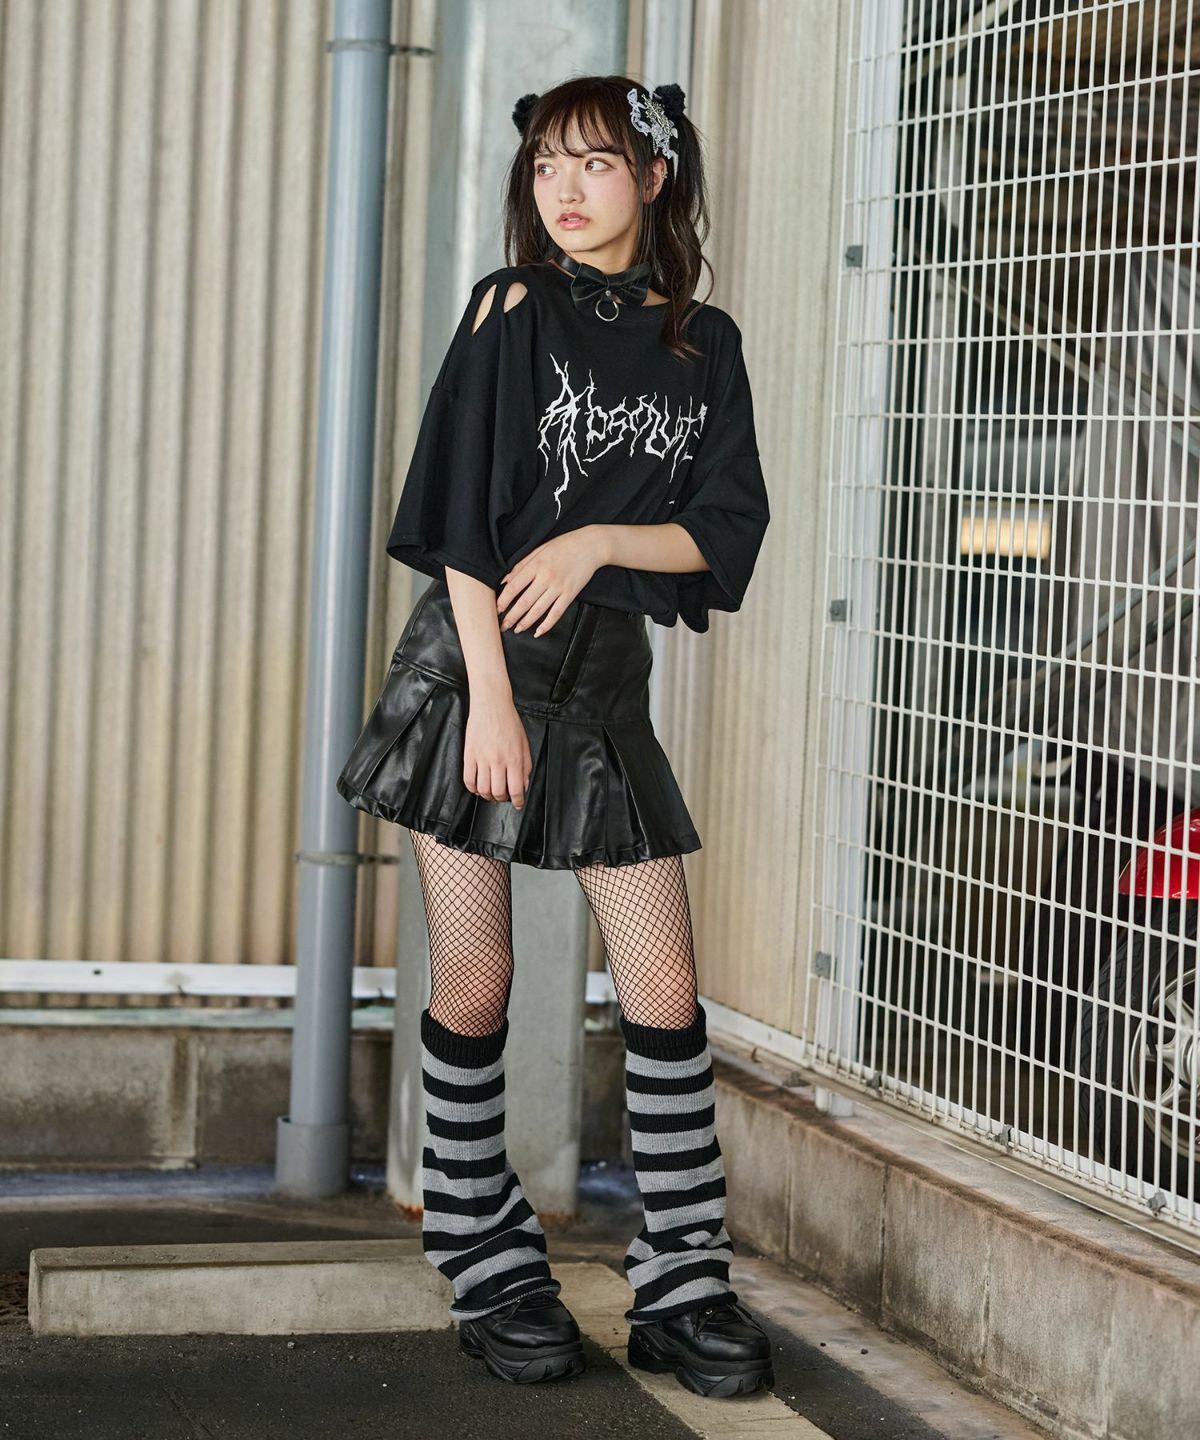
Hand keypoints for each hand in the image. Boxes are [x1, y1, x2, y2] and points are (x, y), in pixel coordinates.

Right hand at [463, 690, 531, 807]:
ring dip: (487, 796)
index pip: (516, 789)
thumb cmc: (509, 722)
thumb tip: (523, 785)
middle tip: (503, 796)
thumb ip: (526, 766)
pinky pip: (468, 780)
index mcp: (514, 758)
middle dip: (502, 799)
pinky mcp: (469, 755)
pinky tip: (478, 786)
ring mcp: (482, 758)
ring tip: (490, 792)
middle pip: (498, 793)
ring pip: (482, 789)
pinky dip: (473, 788)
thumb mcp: (524, 744)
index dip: (518, 801)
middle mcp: (498, 760)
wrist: (492, 705)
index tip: (517, 804)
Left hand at [497, 527, 606, 634]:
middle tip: (503, 626)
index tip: (497, 609)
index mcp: (536, 565)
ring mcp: (559, 587)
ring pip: (538, 610)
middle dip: (511, 616)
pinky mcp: (570, 594)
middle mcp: (546, 577)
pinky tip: (538, 632)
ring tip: (517, 629)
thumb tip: (505, 581)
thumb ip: (521, 565)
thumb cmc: (563, 546)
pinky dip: (547, 625)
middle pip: (524, 602)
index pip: (514, 587)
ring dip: (526, 622)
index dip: (504, 600)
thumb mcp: (539, 549)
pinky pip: (556, 613)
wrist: (591, 546)